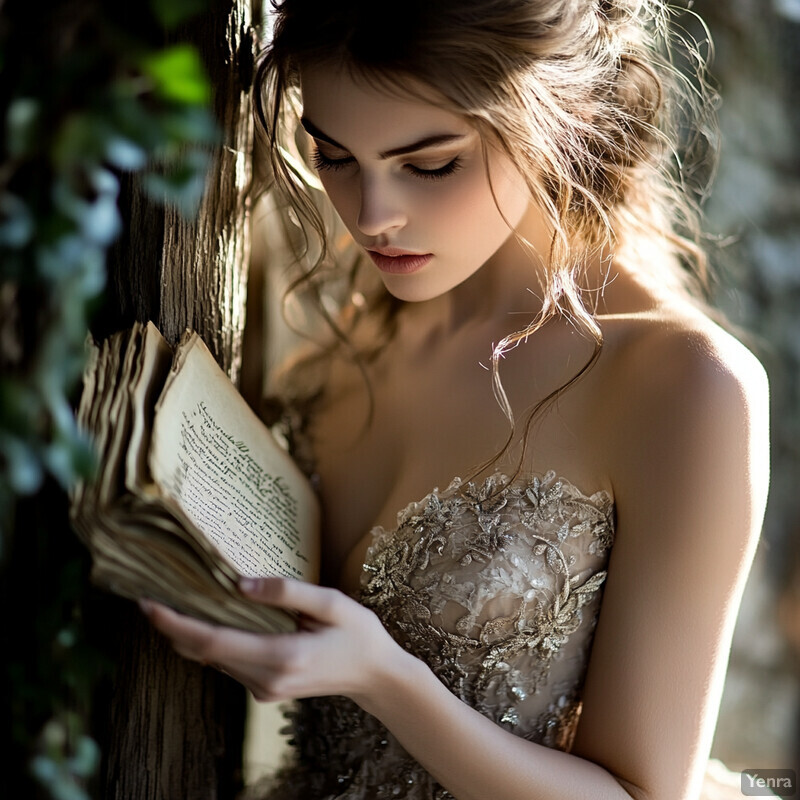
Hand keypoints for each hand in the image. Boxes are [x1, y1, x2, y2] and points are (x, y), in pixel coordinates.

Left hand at [139, 577, 402, 704]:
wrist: (376, 677)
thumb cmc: (358, 635)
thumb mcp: (331, 604)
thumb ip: (287, 592)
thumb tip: (241, 583)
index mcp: (282, 656)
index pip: (213, 642)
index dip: (176, 624)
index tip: (149, 605)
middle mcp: (266, 679)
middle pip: (204, 654)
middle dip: (172, 627)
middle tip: (148, 597)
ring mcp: (264, 689)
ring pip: (213, 661)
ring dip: (189, 635)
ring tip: (171, 603)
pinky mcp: (266, 689)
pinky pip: (228, 664)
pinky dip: (210, 643)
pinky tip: (206, 620)